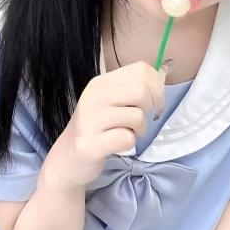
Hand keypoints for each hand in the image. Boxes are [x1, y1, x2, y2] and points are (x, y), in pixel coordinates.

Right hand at [45, 60, 170, 189]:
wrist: (68, 158)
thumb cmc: (96, 128)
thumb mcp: (111, 101)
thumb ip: (133, 88)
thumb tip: (162, 75)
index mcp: (101, 83)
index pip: (141, 70)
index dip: (157, 87)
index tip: (153, 103)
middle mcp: (94, 96)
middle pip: (141, 91)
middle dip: (151, 108)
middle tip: (141, 120)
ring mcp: (90, 120)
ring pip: (137, 116)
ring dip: (140, 129)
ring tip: (126, 132)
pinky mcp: (91, 143)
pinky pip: (127, 138)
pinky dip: (129, 144)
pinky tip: (117, 144)